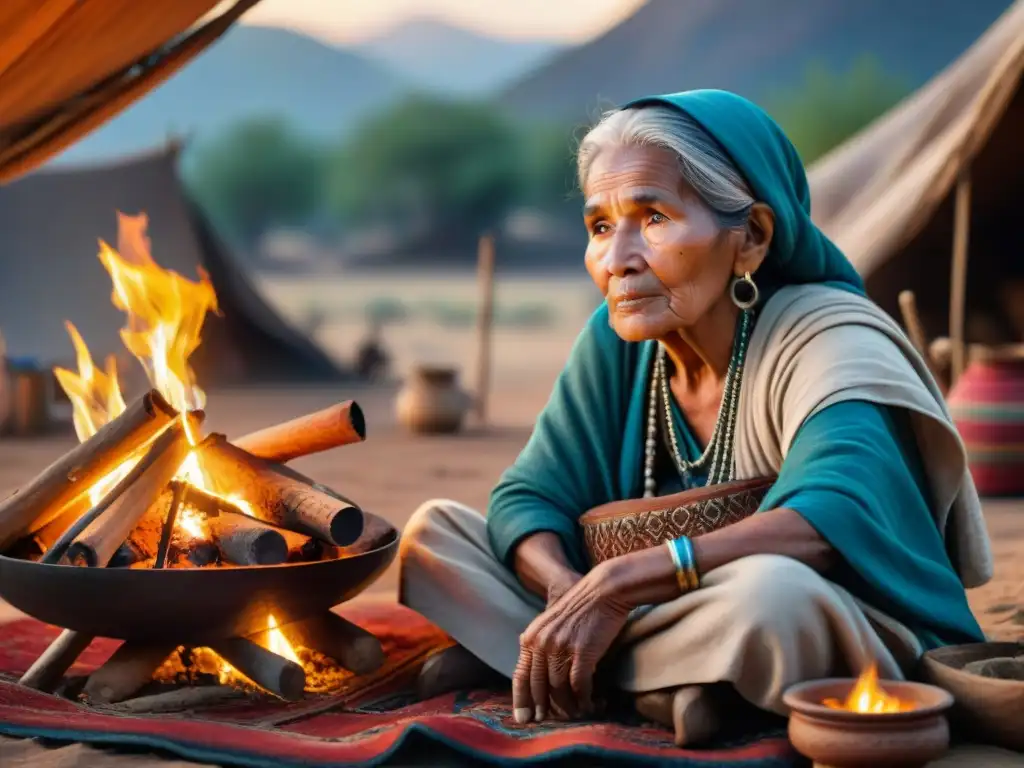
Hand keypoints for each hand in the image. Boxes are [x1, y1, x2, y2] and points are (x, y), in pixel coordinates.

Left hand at [512, 562, 631, 723]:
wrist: (603, 590)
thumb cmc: (581, 607)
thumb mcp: (551, 622)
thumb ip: (542, 644)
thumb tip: (539, 674)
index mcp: (531, 636)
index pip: (520, 675)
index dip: (521, 699)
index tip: (523, 718)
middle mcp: (542, 643)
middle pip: (538, 686)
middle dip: (541, 708)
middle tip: (546, 721)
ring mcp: (561, 648)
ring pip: (558, 690)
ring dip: (567, 706)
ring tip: (573, 713)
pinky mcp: (582, 652)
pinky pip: (579, 686)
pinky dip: (583, 699)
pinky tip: (588, 704)